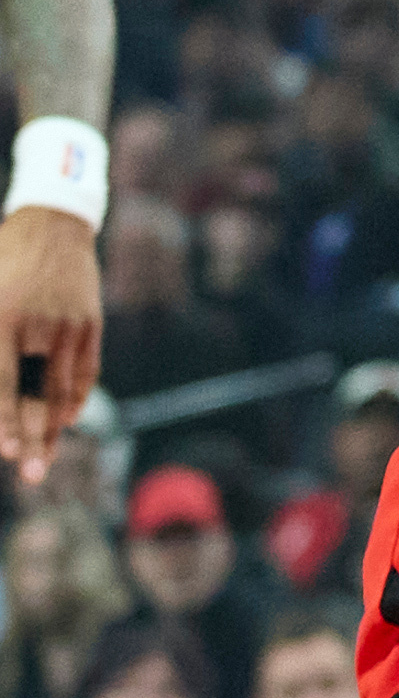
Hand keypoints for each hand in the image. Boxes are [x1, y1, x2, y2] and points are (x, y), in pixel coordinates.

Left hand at [0, 207, 100, 483]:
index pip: (3, 382)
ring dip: (52, 429)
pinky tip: (64, 421)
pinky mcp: (90, 324)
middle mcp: (41, 325)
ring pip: (62, 389)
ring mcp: (71, 325)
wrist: (52, 223)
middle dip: (32, 438)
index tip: (4, 451)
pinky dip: (74, 400)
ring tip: (43, 462)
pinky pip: (85, 372)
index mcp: (5, 317)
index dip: (4, 420)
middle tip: (30, 474)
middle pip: (37, 394)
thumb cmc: (4, 263)